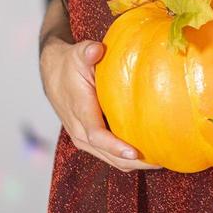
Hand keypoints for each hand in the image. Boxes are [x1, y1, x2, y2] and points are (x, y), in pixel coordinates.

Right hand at [40, 38, 158, 171]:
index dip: (114, 146)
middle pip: (106, 154)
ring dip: (131, 163)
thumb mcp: (77, 54)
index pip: (96, 135)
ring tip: (158, 161)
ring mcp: (82, 137)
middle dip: (131, 162)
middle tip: (159, 162)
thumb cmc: (69, 64)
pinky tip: (146, 154)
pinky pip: (107, 154)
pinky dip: (125, 158)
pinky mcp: (88, 139)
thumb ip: (87, 52)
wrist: (52, 73)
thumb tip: (96, 49)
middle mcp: (79, 130)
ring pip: (108, 158)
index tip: (134, 152)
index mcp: (79, 110)